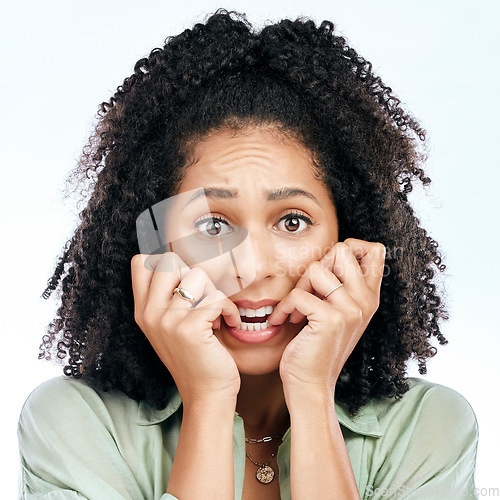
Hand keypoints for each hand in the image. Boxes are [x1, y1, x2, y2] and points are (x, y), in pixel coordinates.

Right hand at [131, 252, 241, 404]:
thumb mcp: (170, 326)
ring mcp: (167, 320)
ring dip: (214, 292)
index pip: (140, 262)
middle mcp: (149, 313)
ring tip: (215, 313)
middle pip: (170, 261)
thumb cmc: (195, 356)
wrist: (206, 393)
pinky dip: (229, 309)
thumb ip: (168, 297)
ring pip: (198, 275)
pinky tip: (228, 322)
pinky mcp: (189, 328)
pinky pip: (216, 297)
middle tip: (202, 300)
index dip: (168, 265)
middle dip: (194, 276)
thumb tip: (185, 266)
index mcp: (142, 311)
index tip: (185, 285)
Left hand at [268, 239, 384, 390]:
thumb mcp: (337, 312)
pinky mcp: (331, 320)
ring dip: (298, 286)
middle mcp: (365, 301)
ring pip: (316, 268)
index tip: (329, 268)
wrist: (311, 384)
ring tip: (296, 307)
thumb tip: (327, 255)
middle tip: (308, 288)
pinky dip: (284, 307)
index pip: (376, 249)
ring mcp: (351, 310)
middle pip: (343, 249)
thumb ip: (340, 285)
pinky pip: (298, 294)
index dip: (351, 246)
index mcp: (370, 296)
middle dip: (318, 264)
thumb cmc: (318, 346)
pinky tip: (285, 320)